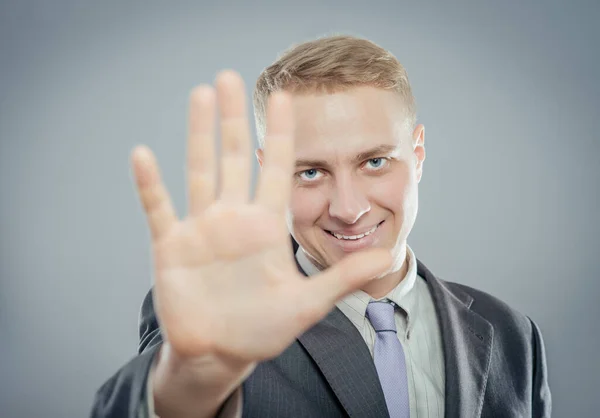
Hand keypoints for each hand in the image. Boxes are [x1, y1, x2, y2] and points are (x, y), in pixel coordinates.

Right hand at [131, 70, 392, 364]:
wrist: (221, 354)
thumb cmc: (263, 329)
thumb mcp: (308, 304)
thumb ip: (342, 277)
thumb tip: (387, 258)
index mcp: (266, 226)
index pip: (276, 169)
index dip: (281, 134)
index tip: (287, 97)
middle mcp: (233, 219)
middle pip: (233, 158)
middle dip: (233, 118)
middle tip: (231, 77)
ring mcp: (201, 229)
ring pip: (199, 171)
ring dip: (198, 134)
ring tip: (200, 95)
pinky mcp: (172, 247)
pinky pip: (158, 209)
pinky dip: (150, 184)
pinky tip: (143, 155)